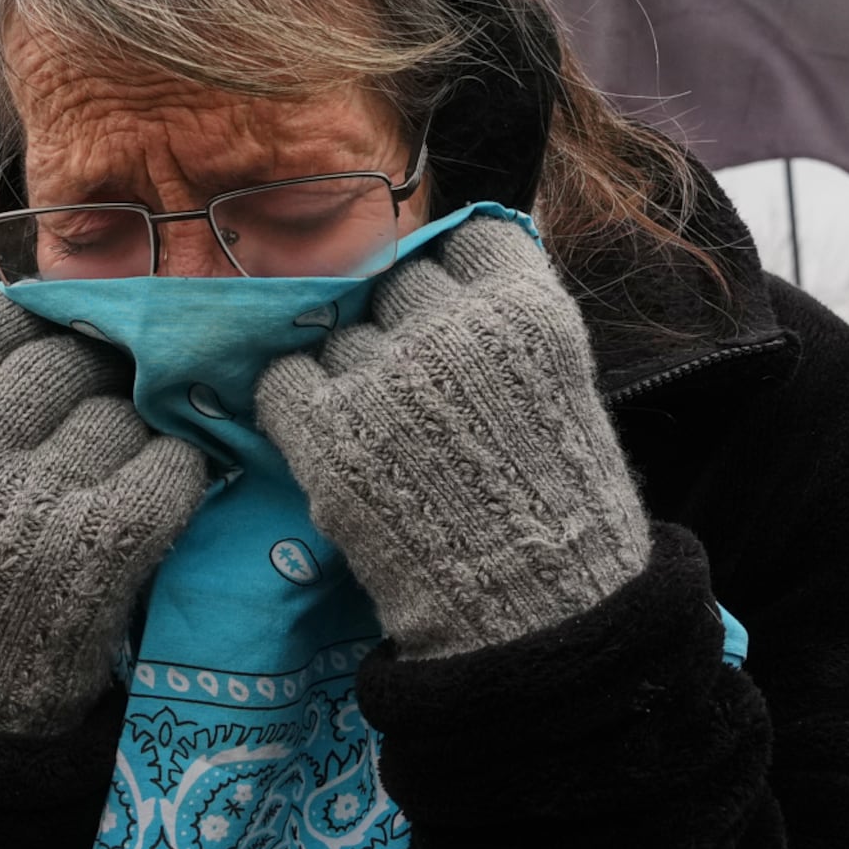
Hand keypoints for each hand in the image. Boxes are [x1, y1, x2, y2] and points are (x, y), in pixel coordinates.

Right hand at [0, 288, 204, 735]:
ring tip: (133, 470)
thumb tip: (37, 318)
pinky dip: (180, 476)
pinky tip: (167, 496)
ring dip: (144, 434)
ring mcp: (21, 510)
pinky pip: (166, 470)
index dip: (36, 324)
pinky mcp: (92, 553)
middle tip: (121, 408)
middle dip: (101, 378)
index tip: (66, 340)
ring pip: (119, 413)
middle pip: (60, 362)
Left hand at [254, 218, 648, 658]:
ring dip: (349, 368)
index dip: (454, 279)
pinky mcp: (328, 432)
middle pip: (395, 281)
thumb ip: (510, 318)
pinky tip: (328, 434)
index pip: (464, 238)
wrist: (534, 610)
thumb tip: (458, 257)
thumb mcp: (565, 386)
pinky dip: (296, 401)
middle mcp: (454, 330)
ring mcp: (386, 379)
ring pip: (337, 332)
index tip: (457, 317)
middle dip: (400, 324)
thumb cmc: (562, 505)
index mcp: (526, 310)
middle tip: (418, 388)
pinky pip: (283, 378)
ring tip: (382, 428)